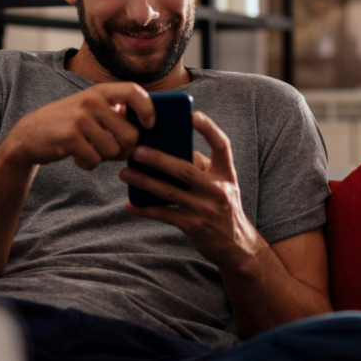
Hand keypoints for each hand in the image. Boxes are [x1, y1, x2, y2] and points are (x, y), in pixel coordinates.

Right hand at [3, 82, 154, 169]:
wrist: (29, 134)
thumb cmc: (68, 124)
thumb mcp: (90, 108)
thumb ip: (115, 110)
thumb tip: (145, 124)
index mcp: (100, 91)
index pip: (134, 91)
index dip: (147, 109)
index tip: (148, 125)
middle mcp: (91, 101)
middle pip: (130, 134)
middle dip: (125, 150)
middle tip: (112, 152)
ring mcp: (80, 118)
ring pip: (114, 150)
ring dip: (105, 158)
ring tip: (91, 152)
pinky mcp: (70, 137)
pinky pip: (95, 159)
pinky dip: (89, 164)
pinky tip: (78, 159)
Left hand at [120, 112, 264, 270]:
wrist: (235, 245)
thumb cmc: (221, 207)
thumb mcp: (221, 185)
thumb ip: (201, 167)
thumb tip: (168, 150)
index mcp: (226, 174)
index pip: (222, 146)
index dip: (209, 129)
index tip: (193, 115)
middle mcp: (218, 189)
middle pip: (185, 169)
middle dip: (158, 159)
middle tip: (137, 150)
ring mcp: (205, 209)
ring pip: (169, 192)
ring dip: (144, 182)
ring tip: (125, 173)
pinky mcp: (193, 226)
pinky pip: (164, 214)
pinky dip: (145, 209)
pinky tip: (129, 204)